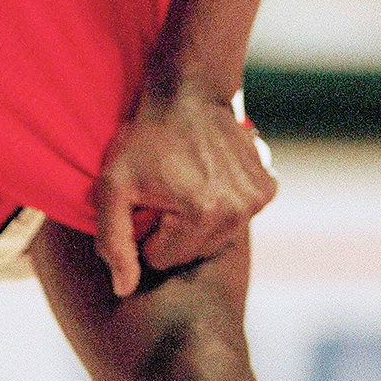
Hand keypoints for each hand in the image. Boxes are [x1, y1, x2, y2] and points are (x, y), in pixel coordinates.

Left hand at [93, 85, 275, 297]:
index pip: (162, 259)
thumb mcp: (113, 183)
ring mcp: (257, 199)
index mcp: (201, 215)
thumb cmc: (146, 136)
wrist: (188, 92)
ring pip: (215, 239)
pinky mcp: (268, 188)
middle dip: (173, 230)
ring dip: (198, 220)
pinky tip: (210, 179)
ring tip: (186, 183)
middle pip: (192, 253)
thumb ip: (113, 240)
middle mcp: (237, 212)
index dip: (146, 232)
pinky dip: (224, 206)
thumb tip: (124, 289)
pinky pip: (239, 218)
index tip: (147, 200)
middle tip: (165, 190)